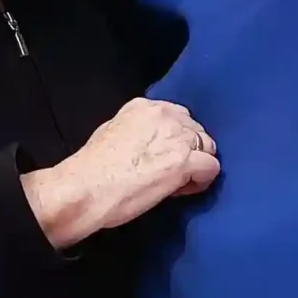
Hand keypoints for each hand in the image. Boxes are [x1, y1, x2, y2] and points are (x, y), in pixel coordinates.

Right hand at [21, 98, 217, 249]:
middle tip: (172, 173)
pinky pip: (211, 168)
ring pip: (208, 148)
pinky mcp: (185, 162)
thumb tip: (149, 144)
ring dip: (198, 166)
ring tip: (177, 184)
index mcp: (145, 107)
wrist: (85, 188)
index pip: (179, 117)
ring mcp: (177, 138)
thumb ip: (137, 131)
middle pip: (197, 131)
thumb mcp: (112, 132)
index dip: (175, 140)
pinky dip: (202, 181)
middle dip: (190, 151)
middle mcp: (165, 116)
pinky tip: (182, 191)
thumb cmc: (91, 168)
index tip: (164, 156)